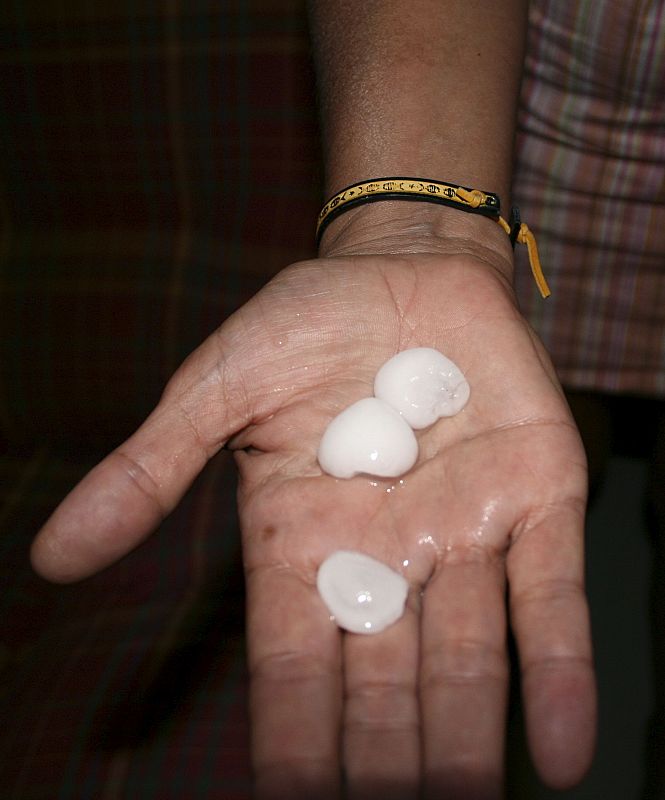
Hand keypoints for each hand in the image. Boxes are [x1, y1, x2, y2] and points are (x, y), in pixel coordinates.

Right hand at [32, 248, 595, 798]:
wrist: (400, 267)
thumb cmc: (303, 327)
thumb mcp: (217, 389)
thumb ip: (150, 471)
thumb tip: (52, 557)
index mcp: (303, 542)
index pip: (293, 666)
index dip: (292, 740)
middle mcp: (387, 556)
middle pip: (386, 685)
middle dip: (387, 763)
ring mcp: (465, 531)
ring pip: (468, 659)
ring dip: (466, 741)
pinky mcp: (534, 497)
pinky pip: (549, 596)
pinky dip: (558, 670)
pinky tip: (560, 751)